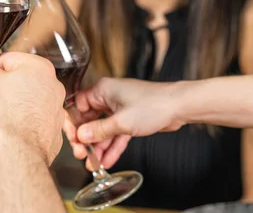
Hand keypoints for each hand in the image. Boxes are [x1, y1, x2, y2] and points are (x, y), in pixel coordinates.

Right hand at [0, 51, 65, 164]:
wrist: (18, 155)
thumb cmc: (4, 117)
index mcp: (39, 67)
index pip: (7, 59)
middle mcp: (52, 87)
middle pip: (14, 82)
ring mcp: (54, 110)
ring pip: (21, 102)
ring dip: (1, 107)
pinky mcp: (50, 131)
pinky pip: (28, 121)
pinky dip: (15, 123)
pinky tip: (3, 130)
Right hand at [64, 77, 186, 168]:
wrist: (179, 107)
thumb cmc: (153, 105)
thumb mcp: (122, 121)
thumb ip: (99, 130)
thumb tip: (82, 135)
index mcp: (103, 90)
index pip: (78, 105)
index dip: (73, 122)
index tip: (72, 138)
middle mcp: (109, 97)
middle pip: (89, 119)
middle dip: (85, 138)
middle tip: (81, 153)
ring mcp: (119, 109)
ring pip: (103, 130)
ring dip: (98, 146)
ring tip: (92, 163)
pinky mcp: (130, 119)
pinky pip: (115, 134)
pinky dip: (111, 147)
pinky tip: (106, 161)